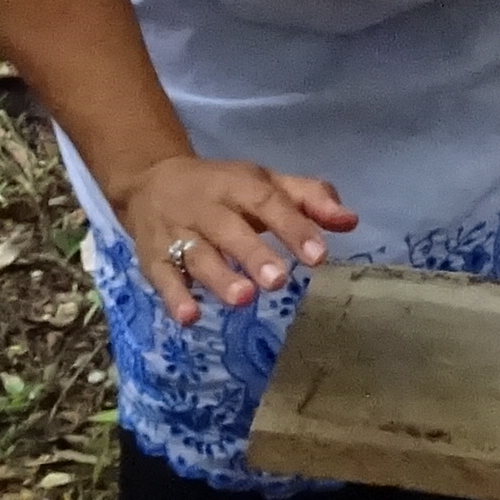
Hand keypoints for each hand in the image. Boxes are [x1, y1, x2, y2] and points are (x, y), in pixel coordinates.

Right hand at [114, 153, 355, 325]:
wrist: (148, 182)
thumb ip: (308, 199)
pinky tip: (189, 318)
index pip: (267, 202)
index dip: (293, 227)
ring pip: (196, 254)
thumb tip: (351, 221)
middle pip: (229, 230)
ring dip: (218, 278)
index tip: (319, 255)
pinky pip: (161, 277)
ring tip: (243, 299)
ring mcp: (176, 232)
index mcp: (237, 184)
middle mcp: (205, 206)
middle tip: (278, 282)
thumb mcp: (264, 183)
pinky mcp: (152, 257)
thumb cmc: (222, 188)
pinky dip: (174, 297)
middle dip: (253, 255)